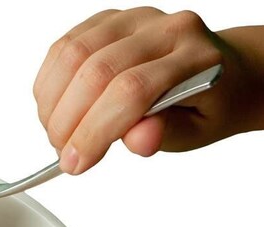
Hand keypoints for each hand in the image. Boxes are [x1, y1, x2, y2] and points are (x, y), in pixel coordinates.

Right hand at [33, 7, 263, 173]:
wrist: (221, 73)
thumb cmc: (206, 105)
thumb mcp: (194, 132)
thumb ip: (163, 134)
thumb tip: (136, 140)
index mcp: (196, 56)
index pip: (132, 90)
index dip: (94, 131)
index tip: (76, 163)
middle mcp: (164, 29)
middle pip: (96, 71)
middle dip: (67, 122)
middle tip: (64, 154)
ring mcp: (134, 19)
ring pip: (72, 55)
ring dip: (52, 104)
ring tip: (57, 134)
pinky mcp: (107, 21)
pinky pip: (63, 47)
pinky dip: (48, 84)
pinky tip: (54, 108)